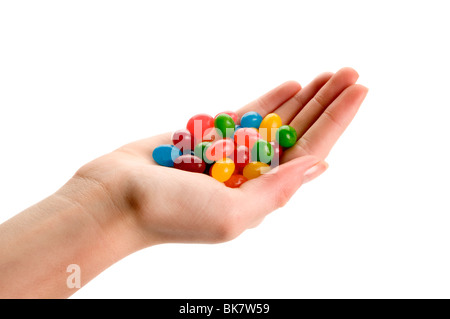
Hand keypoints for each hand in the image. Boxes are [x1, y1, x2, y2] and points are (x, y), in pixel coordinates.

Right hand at [72, 67, 367, 246]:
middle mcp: (252, 175)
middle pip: (299, 133)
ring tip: (329, 75)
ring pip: (276, 121)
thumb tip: (318, 167)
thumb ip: (276, 192)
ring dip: (303, 98)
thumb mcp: (232, 215)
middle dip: (326, 103)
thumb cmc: (171, 215)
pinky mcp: (209, 138)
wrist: (116, 198)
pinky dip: (269, 101)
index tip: (359, 89)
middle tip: (351, 73)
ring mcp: (231, 154)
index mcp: (262, 195)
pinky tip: (291, 87)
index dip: (337, 120)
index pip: (310, 153)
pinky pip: (246, 116)